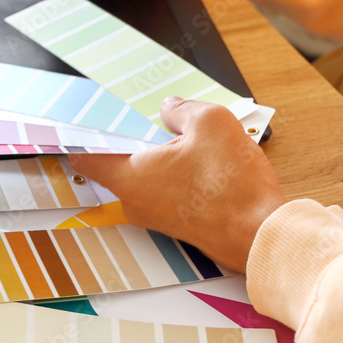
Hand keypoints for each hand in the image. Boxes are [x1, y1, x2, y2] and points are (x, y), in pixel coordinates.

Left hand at [68, 98, 285, 272]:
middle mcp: (135, 202)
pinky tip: (194, 157)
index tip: (83, 119)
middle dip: (127, 137)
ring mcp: (156, 216)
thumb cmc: (233, 188)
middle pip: (116, 163)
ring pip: (143, 177)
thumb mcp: (211, 123)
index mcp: (128, 177)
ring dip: (155, 155)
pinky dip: (172, 172)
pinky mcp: (178, 223)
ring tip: (174, 132)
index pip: (84, 156)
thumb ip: (183, 109)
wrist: (262, 235)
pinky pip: (164, 190)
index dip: (81, 134)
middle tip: (139, 115)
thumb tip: (171, 107)